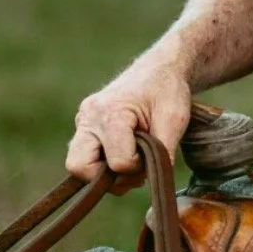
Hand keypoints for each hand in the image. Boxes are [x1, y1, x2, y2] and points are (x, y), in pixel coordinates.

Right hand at [66, 61, 192, 181]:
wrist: (157, 70)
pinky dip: (103, 163)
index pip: (118, 163)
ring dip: (106, 172)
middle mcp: (89, 117)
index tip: (151, 152)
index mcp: (111, 112)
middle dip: (108, 177)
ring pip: (78, 166)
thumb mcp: (175, 118)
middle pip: (79, 167)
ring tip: (132, 156)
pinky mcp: (83, 127)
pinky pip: (84, 156)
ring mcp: (82, 122)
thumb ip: (164, 151)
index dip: (138, 166)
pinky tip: (123, 151)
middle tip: (133, 166)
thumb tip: (154, 181)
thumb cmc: (167, 90)